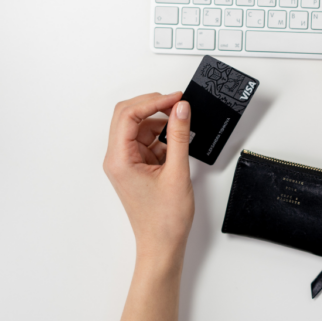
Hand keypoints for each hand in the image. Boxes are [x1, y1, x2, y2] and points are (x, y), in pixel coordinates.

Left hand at [103, 92, 193, 259]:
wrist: (162, 244)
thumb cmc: (165, 219)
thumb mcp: (177, 172)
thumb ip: (179, 136)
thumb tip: (181, 109)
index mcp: (119, 159)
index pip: (128, 115)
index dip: (153, 101)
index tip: (176, 98)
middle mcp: (117, 159)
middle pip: (128, 116)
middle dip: (153, 106)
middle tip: (178, 104)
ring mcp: (126, 162)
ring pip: (139, 128)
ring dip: (159, 123)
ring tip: (182, 126)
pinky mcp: (137, 167)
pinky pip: (147, 141)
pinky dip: (162, 138)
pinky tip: (177, 143)